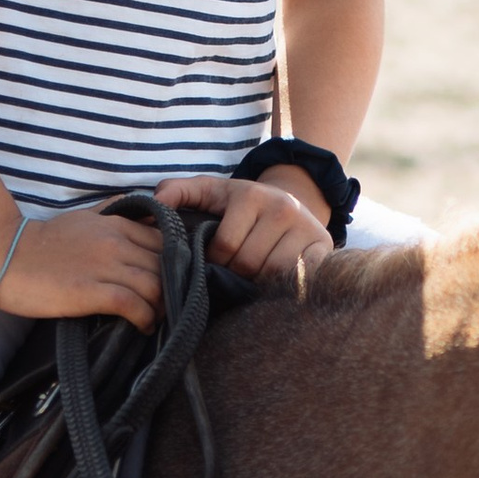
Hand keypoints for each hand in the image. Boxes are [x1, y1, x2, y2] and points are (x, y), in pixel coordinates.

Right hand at [0, 207, 159, 329]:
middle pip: (164, 265)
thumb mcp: (83, 217)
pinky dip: (144, 318)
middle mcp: (116, 242)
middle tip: (168, 306)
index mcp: (116, 224)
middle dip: (172, 288)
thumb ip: (110, 213)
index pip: (164, 241)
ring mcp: (104, 266)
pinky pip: (133, 305)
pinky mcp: (91, 291)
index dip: (175, 264)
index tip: (171, 281)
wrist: (6, 255)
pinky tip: (142, 326)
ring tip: (155, 319)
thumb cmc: (42, 241)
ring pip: (155, 286)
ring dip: (161, 307)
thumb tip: (132, 211)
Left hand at [155, 171, 331, 278]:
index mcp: (250, 194)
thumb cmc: (241, 205)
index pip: (224, 247)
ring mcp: (307, 227)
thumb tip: (154, 204)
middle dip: (237, 272)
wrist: (291, 203)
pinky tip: (277, 280)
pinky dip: (285, 285)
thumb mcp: (210, 192)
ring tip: (254, 274)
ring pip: (272, 274)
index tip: (217, 259)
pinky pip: (299, 279)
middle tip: (236, 269)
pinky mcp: (324, 247)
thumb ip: (178, 192)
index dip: (216, 260)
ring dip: (259, 281)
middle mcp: (282, 208)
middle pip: (248, 263)